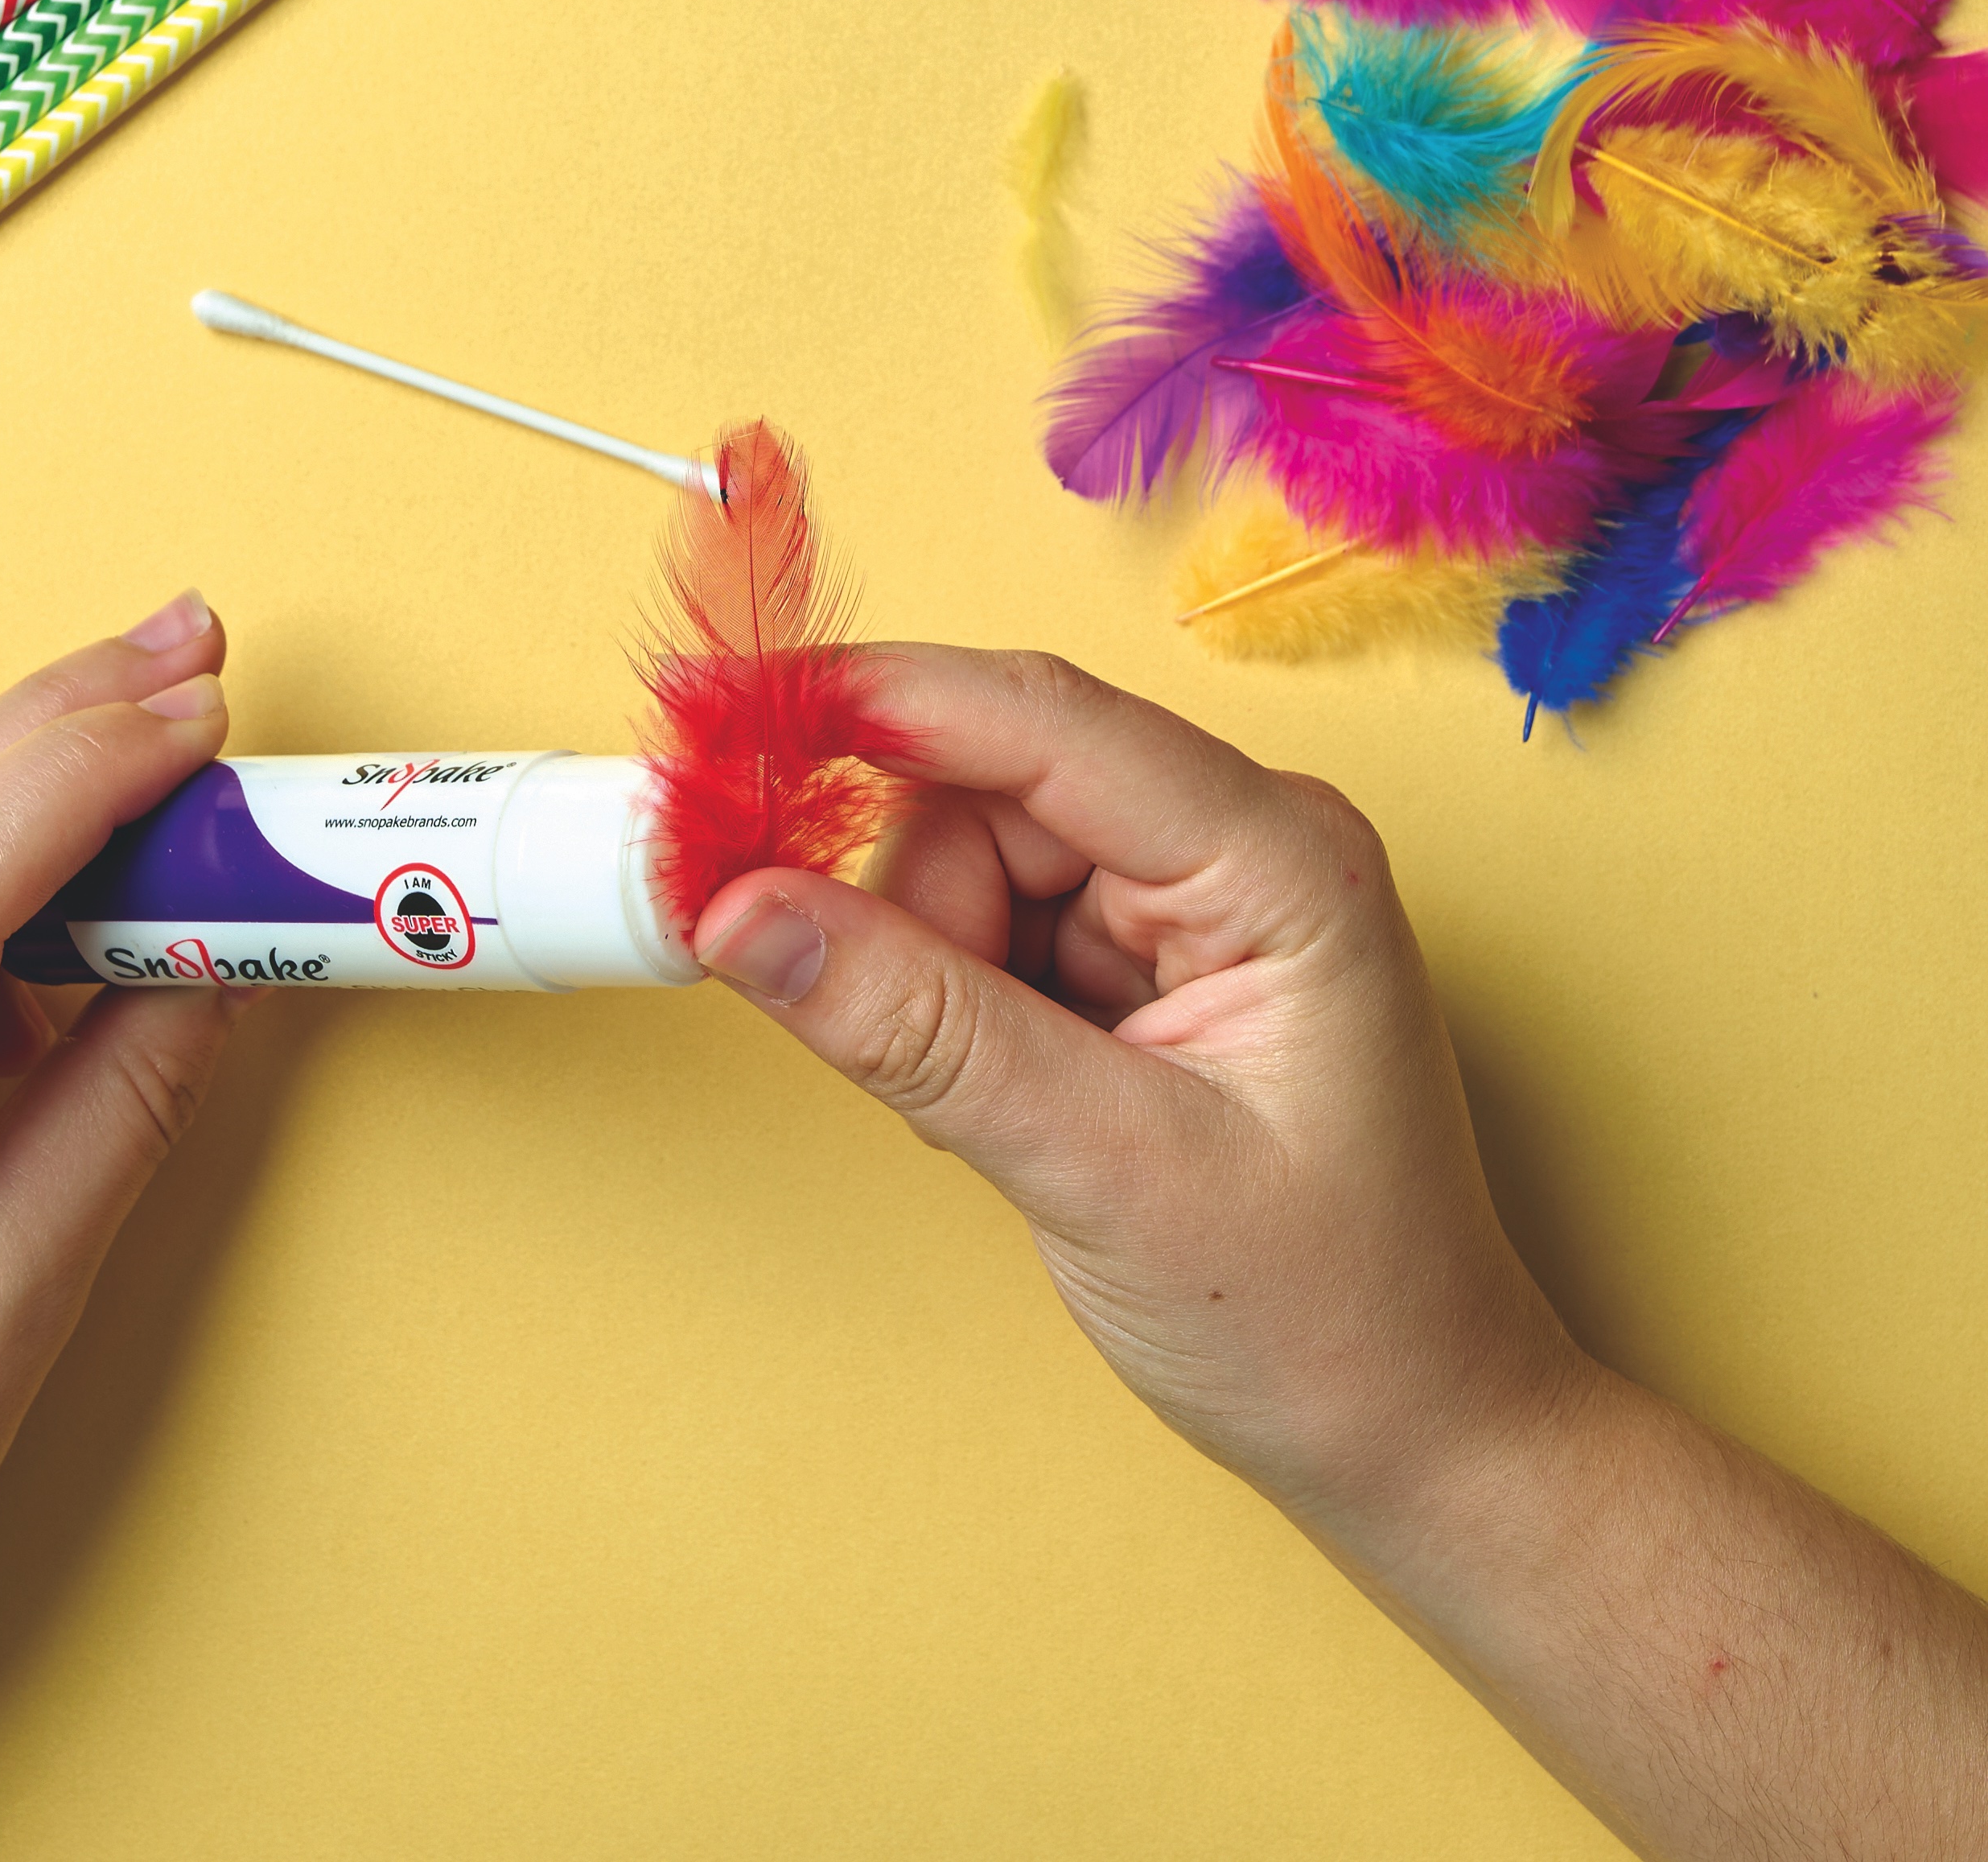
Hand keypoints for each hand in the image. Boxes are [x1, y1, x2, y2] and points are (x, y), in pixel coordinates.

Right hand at [690, 642, 1575, 1532]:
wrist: (1415, 1433)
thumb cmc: (1328, 1316)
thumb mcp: (1108, 1171)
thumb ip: (918, 1028)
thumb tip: (741, 912)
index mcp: (1275, 855)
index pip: (1035, 718)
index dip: (861, 697)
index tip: (714, 702)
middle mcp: (1235, 840)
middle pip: (983, 786)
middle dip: (907, 906)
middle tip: (912, 1057)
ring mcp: (1189, 895)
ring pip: (966, 854)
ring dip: (930, 973)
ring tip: (1007, 1111)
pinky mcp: (1144, 953)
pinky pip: (984, 919)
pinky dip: (953, 1001)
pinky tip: (1015, 1100)